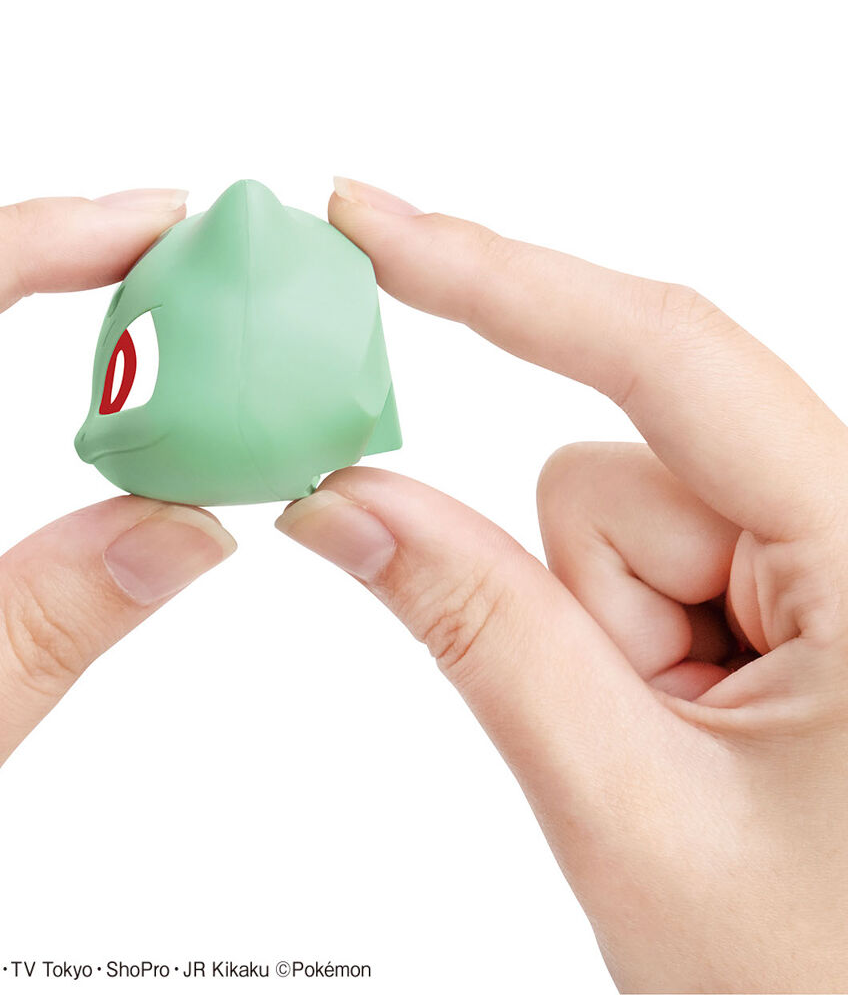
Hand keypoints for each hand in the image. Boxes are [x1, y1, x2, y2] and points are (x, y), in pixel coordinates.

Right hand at [276, 177, 847, 992]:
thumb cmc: (820, 985)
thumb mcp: (632, 813)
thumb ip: (480, 632)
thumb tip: (341, 497)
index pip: (664, 355)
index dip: (499, 275)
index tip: (367, 222)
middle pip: (619, 470)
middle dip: (582, 598)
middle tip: (631, 738)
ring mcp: (827, 554)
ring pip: (615, 520)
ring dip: (608, 633)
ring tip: (682, 757)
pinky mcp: (789, 585)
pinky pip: (638, 558)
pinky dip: (626, 637)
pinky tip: (695, 733)